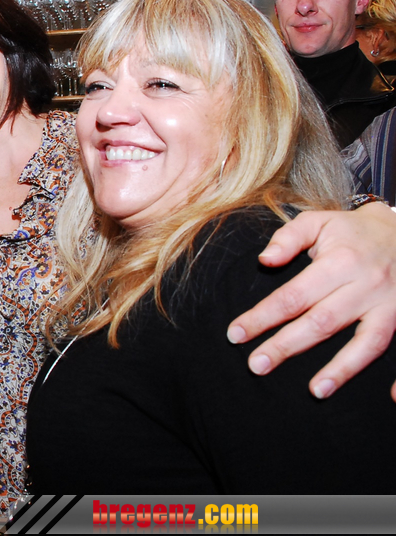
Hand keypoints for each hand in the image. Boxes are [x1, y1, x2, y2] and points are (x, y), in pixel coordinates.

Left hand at [227, 203, 395, 400]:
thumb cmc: (349, 231)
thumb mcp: (316, 222)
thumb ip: (287, 238)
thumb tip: (265, 261)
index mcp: (340, 261)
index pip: (293, 296)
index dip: (263, 317)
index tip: (236, 333)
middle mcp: (366, 285)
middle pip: (321, 322)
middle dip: (285, 346)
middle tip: (256, 365)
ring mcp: (387, 304)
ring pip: (361, 342)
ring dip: (338, 369)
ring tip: (314, 391)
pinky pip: (390, 346)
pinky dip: (386, 374)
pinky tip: (381, 394)